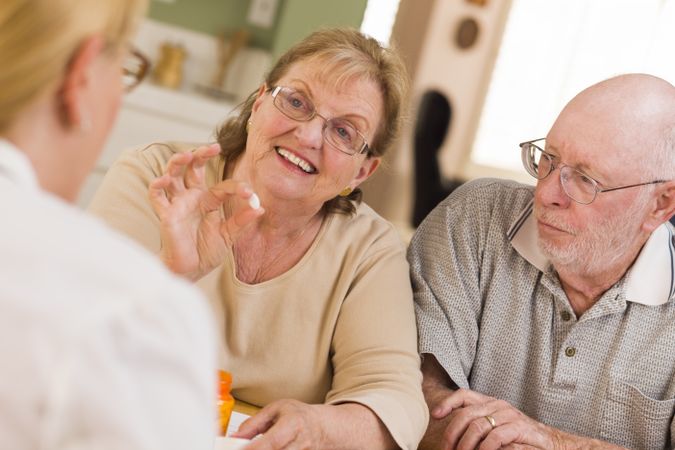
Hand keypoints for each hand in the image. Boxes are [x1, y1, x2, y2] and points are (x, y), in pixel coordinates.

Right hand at [148, 143, 263, 279]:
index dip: (236, 187)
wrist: (191, 270)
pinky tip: (164, 180)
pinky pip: (156, 196)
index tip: (249, 193)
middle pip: (192, 169)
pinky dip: (157, 186)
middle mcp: (192, 198)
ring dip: (177, 163)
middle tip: (213, 147)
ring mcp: (178, 204)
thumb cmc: (207, 252)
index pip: (222, 186)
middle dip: (200, 155)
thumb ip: (242, 221)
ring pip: (172, 175)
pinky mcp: (166, 215)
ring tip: (186, 155)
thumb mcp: (229, 236)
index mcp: (208, 201)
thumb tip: (260, 207)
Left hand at [231, 399, 324, 449]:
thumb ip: (254, 423)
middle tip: (244, 449)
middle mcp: (301, 444)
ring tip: (256, 448)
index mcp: (294, 424)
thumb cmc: (299, 416)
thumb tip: (235, 436)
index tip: (237, 449)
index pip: (272, 442)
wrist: (322, 427)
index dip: (253, 449)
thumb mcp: (276, 409)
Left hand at [431, 388, 557, 449]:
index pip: (464, 395)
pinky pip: (495, 437)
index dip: (448, 403)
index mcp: (490, 402)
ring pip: (477, 426)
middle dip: (451, 433)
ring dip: (465, 444)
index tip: (435, 415)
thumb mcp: (495, 427)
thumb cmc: (518, 437)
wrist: (550, 443)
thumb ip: (478, 424)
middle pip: (466, 414)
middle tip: (446, 449)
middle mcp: (497, 405)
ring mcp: (508, 415)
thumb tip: (452, 433)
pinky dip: (484, 449)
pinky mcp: (518, 428)